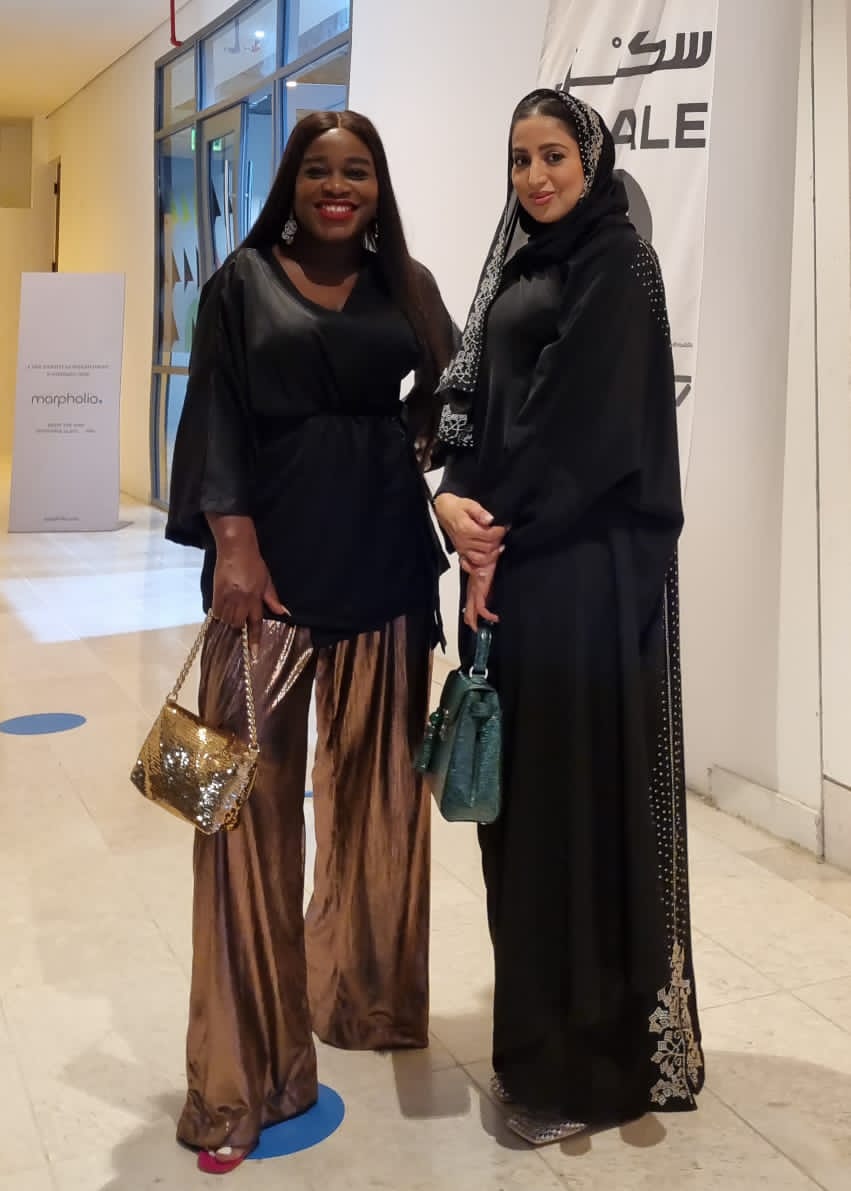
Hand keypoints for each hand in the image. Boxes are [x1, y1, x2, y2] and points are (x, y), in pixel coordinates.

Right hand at [212, 543, 288, 658]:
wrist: (235, 549)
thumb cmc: (254, 564)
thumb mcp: (267, 580)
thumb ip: (272, 598)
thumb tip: (284, 613)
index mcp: (254, 598)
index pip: (255, 623)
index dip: (254, 639)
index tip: (253, 653)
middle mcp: (240, 600)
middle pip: (237, 624)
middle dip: (239, 629)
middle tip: (240, 629)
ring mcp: (227, 597)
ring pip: (225, 620)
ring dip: (228, 623)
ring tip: (231, 620)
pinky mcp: (216, 593)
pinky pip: (215, 611)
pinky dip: (219, 615)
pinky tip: (221, 614)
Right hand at [433, 493, 506, 569]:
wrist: (445, 512)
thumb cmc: (457, 508)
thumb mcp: (470, 504)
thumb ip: (480, 513)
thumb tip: (490, 519)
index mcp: (466, 529)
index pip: (488, 535)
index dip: (500, 531)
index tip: (504, 527)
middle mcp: (463, 542)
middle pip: (487, 548)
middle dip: (498, 541)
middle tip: (502, 534)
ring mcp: (462, 549)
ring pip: (481, 560)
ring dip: (493, 555)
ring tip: (498, 547)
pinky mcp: (461, 554)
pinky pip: (470, 566)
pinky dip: (478, 568)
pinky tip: (486, 566)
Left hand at [464, 563, 498, 630]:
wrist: (487, 556)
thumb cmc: (487, 561)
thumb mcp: (487, 573)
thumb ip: (486, 577)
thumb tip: (487, 580)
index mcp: (474, 586)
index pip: (470, 602)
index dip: (470, 612)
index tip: (474, 620)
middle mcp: (473, 590)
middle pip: (468, 610)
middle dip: (470, 621)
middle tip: (476, 629)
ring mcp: (475, 591)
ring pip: (471, 611)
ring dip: (475, 621)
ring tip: (481, 628)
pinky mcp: (480, 591)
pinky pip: (481, 608)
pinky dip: (488, 615)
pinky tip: (495, 617)